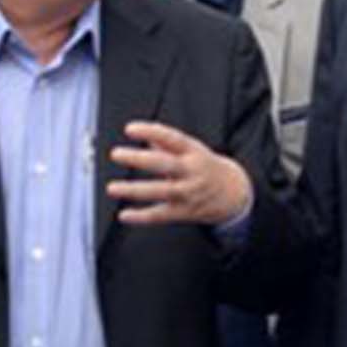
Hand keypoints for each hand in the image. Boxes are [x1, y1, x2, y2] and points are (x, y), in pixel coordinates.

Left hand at [108, 121, 252, 226]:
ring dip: (134, 190)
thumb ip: (166, 142)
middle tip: (116, 154)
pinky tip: (124, 215)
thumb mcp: (192, 148)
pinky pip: (161, 215)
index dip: (151, 132)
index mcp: (193, 151)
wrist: (233, 193)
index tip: (129, 129)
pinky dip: (141, 217)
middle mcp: (191, 171)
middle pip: (164, 164)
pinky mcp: (184, 212)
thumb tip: (144, 135)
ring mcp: (188, 193)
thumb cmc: (205, 167)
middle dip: (139, 159)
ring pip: (160, 191)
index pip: (171, 138)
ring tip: (112, 188)